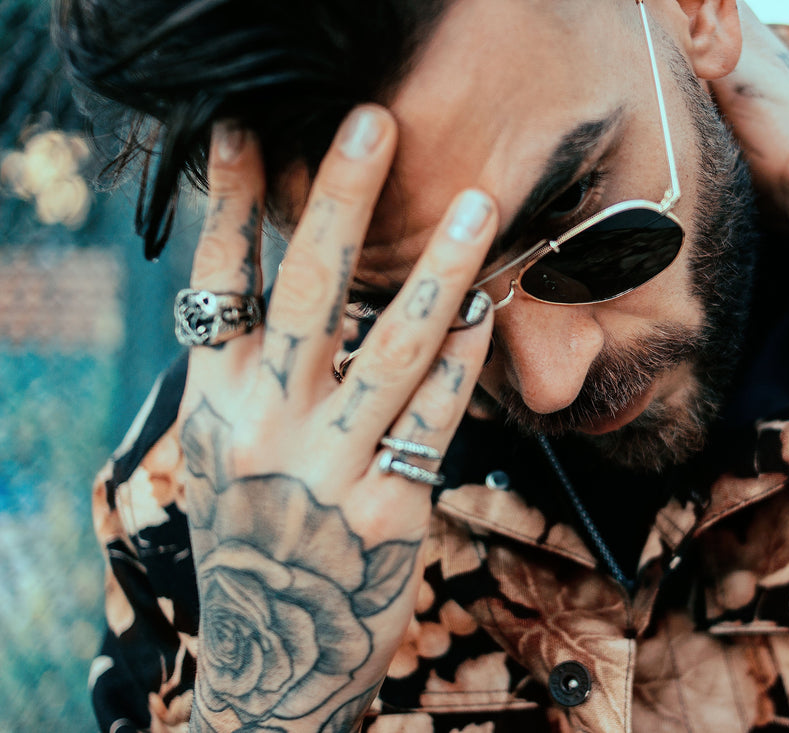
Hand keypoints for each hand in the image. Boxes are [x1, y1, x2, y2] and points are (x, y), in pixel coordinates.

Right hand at [178, 106, 494, 731]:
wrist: (274, 652)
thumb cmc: (258, 529)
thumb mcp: (229, 449)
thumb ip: (254, 374)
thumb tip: (301, 281)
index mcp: (216, 403)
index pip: (220, 285)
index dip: (231, 204)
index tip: (245, 130)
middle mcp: (264, 427)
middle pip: (307, 296)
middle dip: (339, 203)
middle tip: (371, 125)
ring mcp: (326, 468)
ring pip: (392, 348)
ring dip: (441, 271)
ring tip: (477, 206)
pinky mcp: (388, 506)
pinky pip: (438, 413)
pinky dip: (469, 356)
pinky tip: (495, 309)